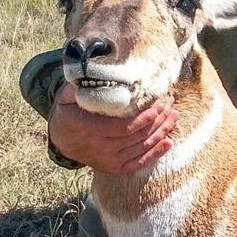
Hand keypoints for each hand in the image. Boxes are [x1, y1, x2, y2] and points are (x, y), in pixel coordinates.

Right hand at [48, 84, 179, 174]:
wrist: (62, 140)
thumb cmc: (70, 112)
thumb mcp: (68, 96)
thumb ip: (82, 84)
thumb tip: (98, 68)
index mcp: (87, 130)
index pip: (123, 128)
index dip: (145, 118)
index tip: (159, 105)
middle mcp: (98, 149)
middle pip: (137, 136)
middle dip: (158, 120)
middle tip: (170, 105)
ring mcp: (107, 161)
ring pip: (141, 147)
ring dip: (162, 132)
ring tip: (174, 116)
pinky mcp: (114, 168)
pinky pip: (138, 163)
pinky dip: (156, 153)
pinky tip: (169, 142)